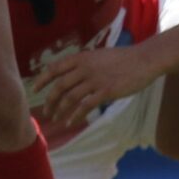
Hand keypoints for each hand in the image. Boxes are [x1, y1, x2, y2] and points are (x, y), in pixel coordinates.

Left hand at [30, 45, 148, 133]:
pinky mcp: (105, 91)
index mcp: (82, 58)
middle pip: (59, 86)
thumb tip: (71, 74)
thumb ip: (85, 63)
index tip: (34, 90)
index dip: (42, 79)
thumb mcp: (99, 56)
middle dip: (50, 101)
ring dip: (60, 111)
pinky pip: (85, 106)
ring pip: (70, 98)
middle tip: (46, 112)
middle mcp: (85, 68)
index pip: (55, 68)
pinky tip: (72, 123)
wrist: (144, 60)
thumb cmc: (124, 58)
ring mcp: (95, 80)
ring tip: (57, 120)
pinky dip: (76, 116)